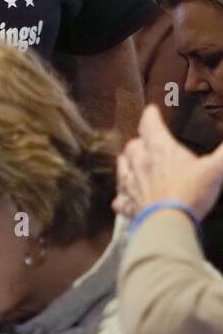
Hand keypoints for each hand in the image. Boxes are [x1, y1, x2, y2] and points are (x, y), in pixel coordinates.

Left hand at [116, 104, 222, 220]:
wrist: (170, 222)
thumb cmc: (192, 193)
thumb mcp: (217, 168)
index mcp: (160, 150)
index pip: (150, 125)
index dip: (150, 116)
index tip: (151, 111)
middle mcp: (141, 164)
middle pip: (133, 146)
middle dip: (139, 141)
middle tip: (146, 141)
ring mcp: (132, 185)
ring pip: (122, 168)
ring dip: (127, 163)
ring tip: (132, 162)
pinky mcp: (129, 205)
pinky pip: (120, 199)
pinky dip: (122, 197)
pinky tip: (125, 198)